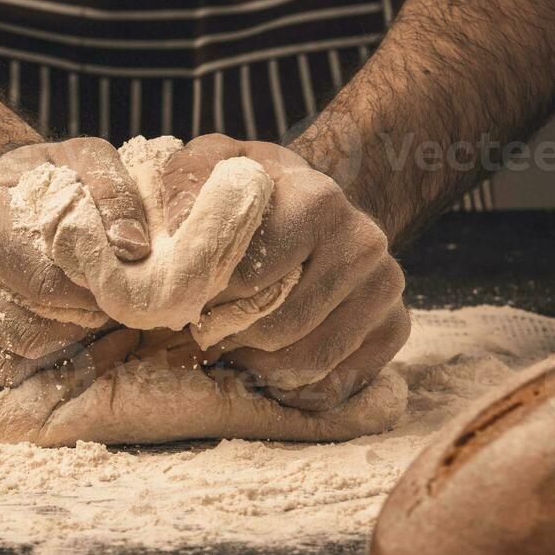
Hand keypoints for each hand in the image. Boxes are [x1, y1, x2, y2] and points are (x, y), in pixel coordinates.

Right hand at [0, 138, 151, 389]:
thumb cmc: (44, 181)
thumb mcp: (85, 164)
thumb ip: (113, 195)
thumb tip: (132, 248)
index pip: (42, 286)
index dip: (90, 302)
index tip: (113, 297)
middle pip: (20, 333)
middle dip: (72, 334)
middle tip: (98, 319)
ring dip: (49, 358)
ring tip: (75, 329)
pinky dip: (18, 372)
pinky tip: (43, 343)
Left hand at [160, 134, 409, 409]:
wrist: (314, 202)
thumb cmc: (254, 189)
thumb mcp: (214, 166)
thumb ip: (184, 184)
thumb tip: (159, 237)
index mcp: (318, 200)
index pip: (248, 279)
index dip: (205, 298)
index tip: (186, 297)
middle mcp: (364, 243)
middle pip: (276, 329)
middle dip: (229, 336)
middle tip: (205, 327)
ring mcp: (385, 287)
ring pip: (306, 365)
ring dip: (257, 366)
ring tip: (234, 342)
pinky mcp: (396, 325)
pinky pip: (335, 387)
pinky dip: (292, 389)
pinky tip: (268, 364)